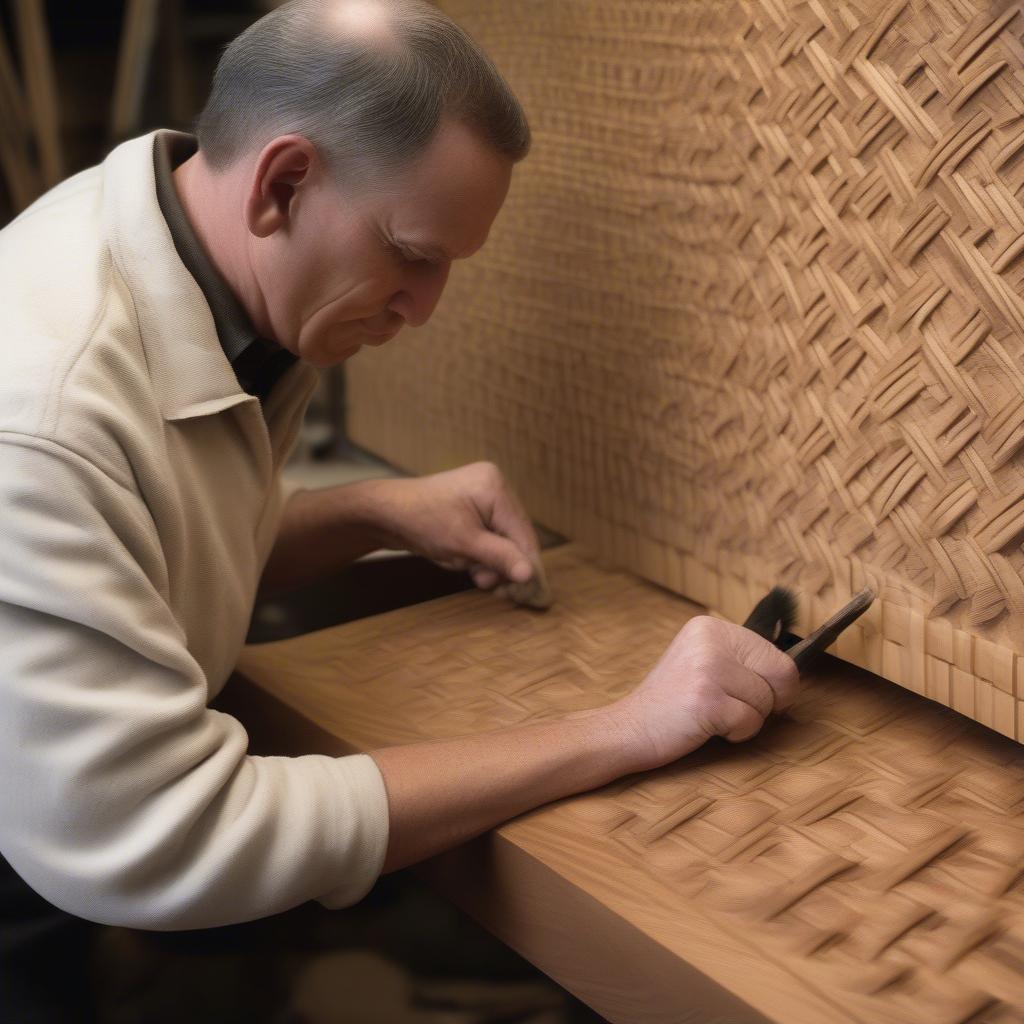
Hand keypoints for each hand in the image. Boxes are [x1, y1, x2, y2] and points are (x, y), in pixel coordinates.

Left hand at [368, 462, 540, 589]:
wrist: (384, 515)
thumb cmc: (421, 521)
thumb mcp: (464, 543)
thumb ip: (499, 557)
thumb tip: (530, 574)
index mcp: (495, 487)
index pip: (523, 532)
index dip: (526, 564)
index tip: (528, 594)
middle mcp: (494, 488)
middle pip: (514, 538)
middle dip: (499, 564)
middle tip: (484, 583)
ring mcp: (482, 499)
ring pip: (501, 542)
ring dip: (486, 562)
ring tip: (465, 566)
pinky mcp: (472, 510)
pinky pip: (488, 538)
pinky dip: (478, 555)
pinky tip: (461, 559)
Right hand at [612, 615, 799, 770]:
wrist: (629, 728)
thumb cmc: (673, 703)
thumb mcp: (703, 663)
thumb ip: (740, 659)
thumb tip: (791, 674)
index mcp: (711, 626)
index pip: (778, 656)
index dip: (774, 686)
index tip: (745, 695)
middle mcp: (710, 639)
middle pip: (782, 675)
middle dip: (765, 702)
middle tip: (730, 708)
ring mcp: (708, 667)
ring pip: (766, 703)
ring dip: (746, 720)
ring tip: (710, 716)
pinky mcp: (707, 698)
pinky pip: (750, 723)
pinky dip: (735, 735)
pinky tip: (706, 727)